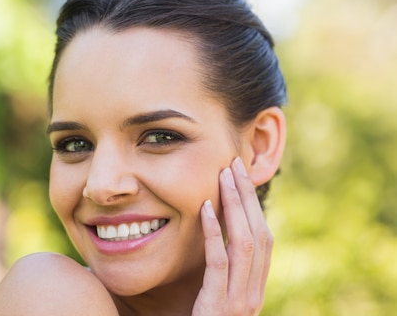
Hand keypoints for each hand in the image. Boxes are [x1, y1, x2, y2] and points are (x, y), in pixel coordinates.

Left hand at [192, 157, 272, 314]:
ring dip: (235, 206)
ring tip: (223, 177)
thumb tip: (215, 236)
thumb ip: (223, 273)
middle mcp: (253, 292)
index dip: (254, 206)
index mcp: (255, 288)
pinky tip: (204, 209)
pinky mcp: (218, 307)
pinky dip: (213, 233)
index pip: (262, 238)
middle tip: (234, 165)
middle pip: (258, 234)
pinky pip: (218, 263)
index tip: (241, 177)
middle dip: (247, 197)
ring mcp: (239, 301)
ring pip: (245, 244)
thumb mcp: (219, 299)